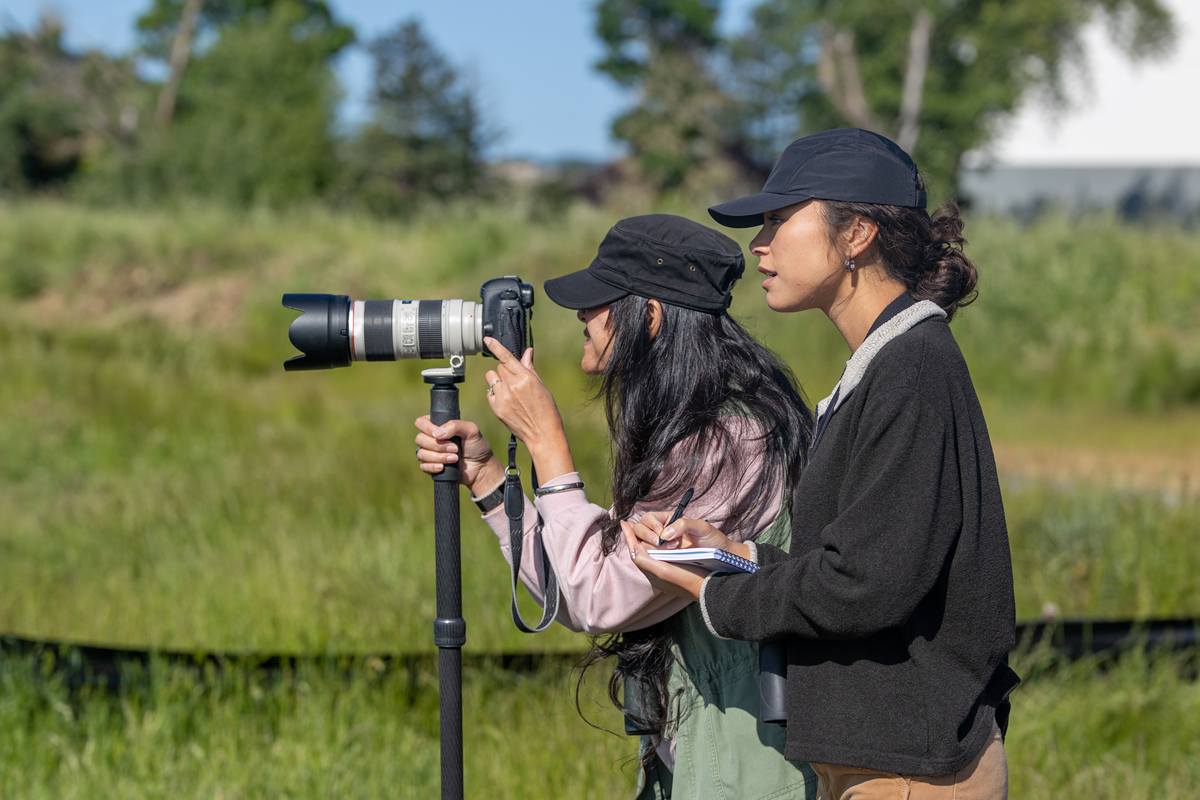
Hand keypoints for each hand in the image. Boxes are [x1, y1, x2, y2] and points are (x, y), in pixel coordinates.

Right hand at [414, 415, 503, 493]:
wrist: (481, 467)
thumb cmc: (476, 446)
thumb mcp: (471, 430)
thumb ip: (455, 425)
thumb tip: (436, 434)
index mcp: (438, 426)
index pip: (421, 422)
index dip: (427, 428)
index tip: (440, 435)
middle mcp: (431, 439)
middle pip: (419, 439)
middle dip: (438, 445)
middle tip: (455, 448)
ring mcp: (430, 453)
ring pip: (421, 453)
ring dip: (438, 456)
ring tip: (455, 459)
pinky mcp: (431, 467)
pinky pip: (423, 466)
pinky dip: (433, 466)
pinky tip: (443, 467)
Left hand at [483, 337, 574, 479]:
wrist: (543, 434)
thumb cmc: (547, 410)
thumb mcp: (541, 386)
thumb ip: (530, 368)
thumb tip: (526, 352)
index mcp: (525, 378)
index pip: (506, 357)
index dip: (496, 346)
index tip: (487, 339)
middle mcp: (512, 385)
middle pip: (499, 367)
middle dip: (506, 371)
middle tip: (516, 382)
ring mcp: (503, 397)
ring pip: (492, 378)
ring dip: (498, 380)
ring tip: (509, 391)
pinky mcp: (496, 408)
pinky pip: (490, 393)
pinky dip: (496, 394)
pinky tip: (507, 402)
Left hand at [622, 521, 707, 600]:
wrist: (711, 587)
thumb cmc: (689, 579)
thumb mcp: (664, 571)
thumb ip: (646, 560)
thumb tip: (635, 548)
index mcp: (653, 573)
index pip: (636, 552)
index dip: (630, 537)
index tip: (624, 523)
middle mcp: (658, 573)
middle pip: (642, 551)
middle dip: (638, 537)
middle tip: (632, 523)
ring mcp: (668, 571)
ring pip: (652, 552)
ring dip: (649, 539)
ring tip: (644, 528)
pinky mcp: (677, 568)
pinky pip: (662, 553)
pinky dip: (659, 543)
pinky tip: (662, 538)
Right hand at [629, 512, 735, 551]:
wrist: (722, 556)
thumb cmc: (713, 539)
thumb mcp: (701, 527)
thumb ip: (684, 525)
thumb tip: (664, 534)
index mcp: (669, 520)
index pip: (649, 518)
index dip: (651, 525)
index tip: (661, 534)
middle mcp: (662, 531)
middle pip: (641, 528)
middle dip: (647, 535)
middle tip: (660, 543)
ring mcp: (662, 546)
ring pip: (642, 543)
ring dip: (650, 546)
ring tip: (668, 550)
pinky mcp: (664, 559)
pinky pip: (649, 556)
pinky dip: (649, 556)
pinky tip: (658, 557)